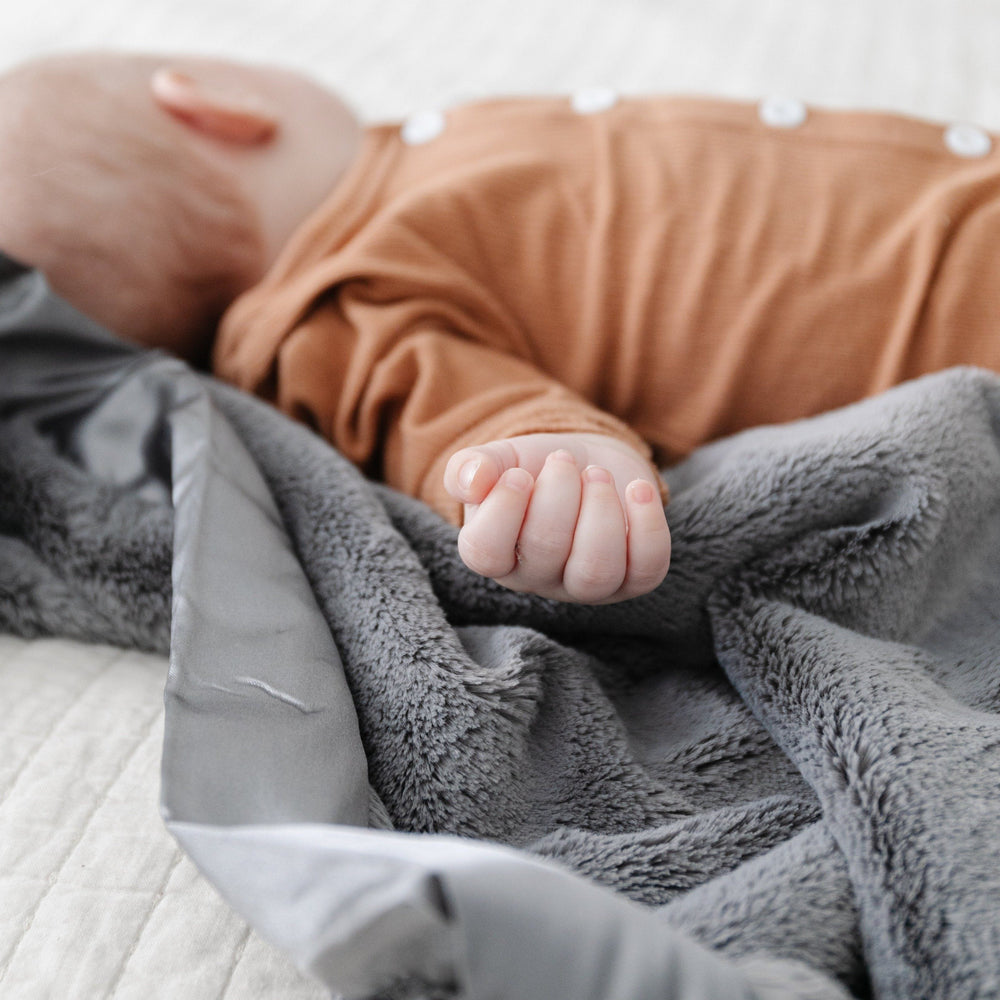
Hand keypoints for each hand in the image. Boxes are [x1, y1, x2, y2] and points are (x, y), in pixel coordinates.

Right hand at [443, 433, 669, 602]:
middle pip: (545, 552)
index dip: (503, 510)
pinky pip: (647, 569)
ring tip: (597, 474)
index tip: (518, 474)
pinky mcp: (633, 579)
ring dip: (601, 512)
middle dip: (559, 494)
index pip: (485, 552)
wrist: (586, 464)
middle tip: (563, 459)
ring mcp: (586, 586)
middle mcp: (537, 579)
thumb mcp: (498, 460)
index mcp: (493, 554)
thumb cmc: (533, 468)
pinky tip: (638, 490)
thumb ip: (470, 467)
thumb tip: (472, 482)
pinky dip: (648, 526)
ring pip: (596, 571)